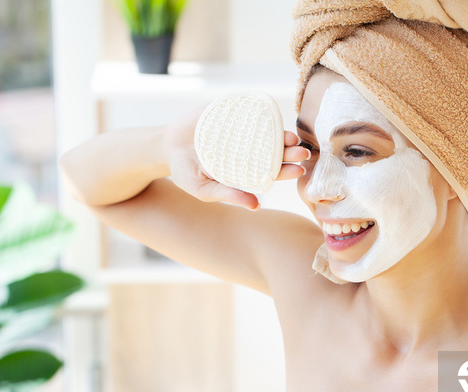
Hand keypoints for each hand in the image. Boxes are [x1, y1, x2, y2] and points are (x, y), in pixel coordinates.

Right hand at [165, 108, 310, 210]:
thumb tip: (256, 206)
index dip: (286, 171)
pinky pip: (248, 110)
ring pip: (267, 130)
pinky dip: (260, 111)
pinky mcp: (230, 111)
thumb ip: (229, 195)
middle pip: (275, 150)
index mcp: (246, 169)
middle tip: (302, 153)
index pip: (272, 171)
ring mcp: (241, 128)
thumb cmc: (186, 172)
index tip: (299, 171)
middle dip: (290, 152)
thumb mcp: (204, 189)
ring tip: (291, 137)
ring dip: (281, 133)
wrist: (166, 146)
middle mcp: (249, 148)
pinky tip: (271, 115)